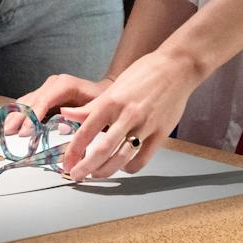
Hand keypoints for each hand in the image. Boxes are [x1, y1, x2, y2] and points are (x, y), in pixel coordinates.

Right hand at [2, 73, 111, 135]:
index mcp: (64, 84)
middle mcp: (52, 84)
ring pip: (26, 101)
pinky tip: (11, 125)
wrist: (104, 92)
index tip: (24, 133)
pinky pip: (28, 104)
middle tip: (8, 133)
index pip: (44, 100)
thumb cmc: (102, 102)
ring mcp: (46, 88)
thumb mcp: (95, 110)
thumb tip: (60, 128)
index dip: (32, 117)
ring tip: (5, 131)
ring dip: (15, 116)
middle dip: (18, 117)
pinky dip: (19, 114)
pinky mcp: (43, 95)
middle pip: (31, 101)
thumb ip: (79, 117)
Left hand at [58, 49, 198, 180]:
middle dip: (85, 168)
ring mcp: (145, 125)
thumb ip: (91, 106)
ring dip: (105, 171)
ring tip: (95, 175)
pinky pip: (142, 159)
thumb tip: (67, 114)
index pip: (86, 131)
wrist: (176, 67)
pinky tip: (122, 165)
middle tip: (75, 175)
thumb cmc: (143, 73)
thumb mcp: (114, 87)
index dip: (74, 151)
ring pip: (121, 159)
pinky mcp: (161, 134)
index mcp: (111, 101)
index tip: (67, 162)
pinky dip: (129, 167)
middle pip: (102, 150)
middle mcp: (127, 115)